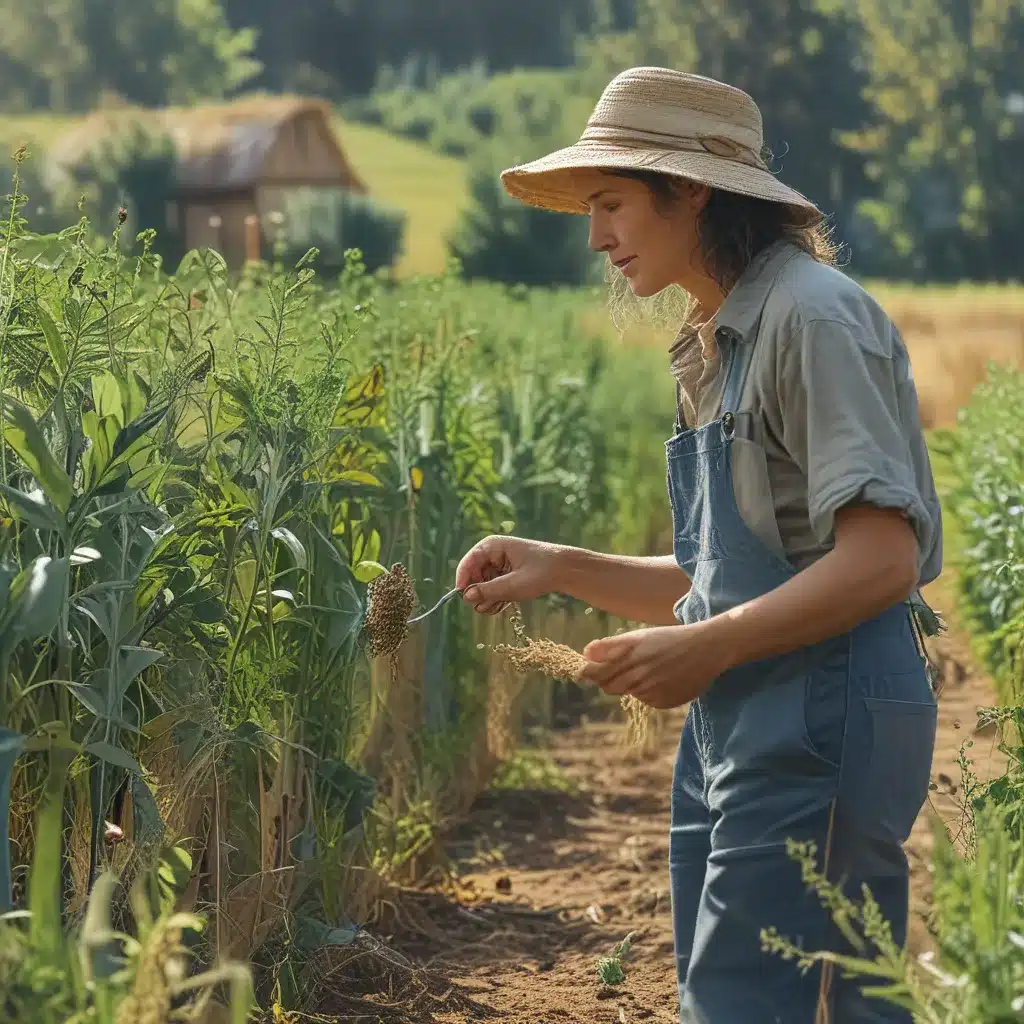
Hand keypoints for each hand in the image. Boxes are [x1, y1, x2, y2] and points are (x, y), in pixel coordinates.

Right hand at [455, 535, 565, 613]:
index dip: (463, 581)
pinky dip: (495, 598)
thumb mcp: (515, 584)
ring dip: (488, 598)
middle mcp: (492, 553)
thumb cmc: (542, 572)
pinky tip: (503, 605)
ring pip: (481, 585)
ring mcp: (498, 565)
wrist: (566, 571)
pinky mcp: (504, 575)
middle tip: (489, 606)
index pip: (468, 562)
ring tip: (500, 605)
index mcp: (492, 546)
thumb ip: (489, 591)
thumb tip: (466, 597)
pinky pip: (491, 588)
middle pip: (473, 576)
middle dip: (479, 593)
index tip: (464, 598)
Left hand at [578, 622, 732, 708]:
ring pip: (629, 693)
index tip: (584, 671)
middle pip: (609, 686)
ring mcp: (652, 690)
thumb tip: (585, 654)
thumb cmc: (669, 639)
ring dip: (632, 685)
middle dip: (609, 679)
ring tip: (650, 669)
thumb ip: (610, 646)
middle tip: (624, 667)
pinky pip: (646, 701)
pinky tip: (662, 679)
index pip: (596, 673)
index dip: (588, 673)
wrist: (707, 649)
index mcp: (631, 654)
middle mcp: (639, 674)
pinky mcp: (664, 702)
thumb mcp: (639, 635)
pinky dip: (649, 693)